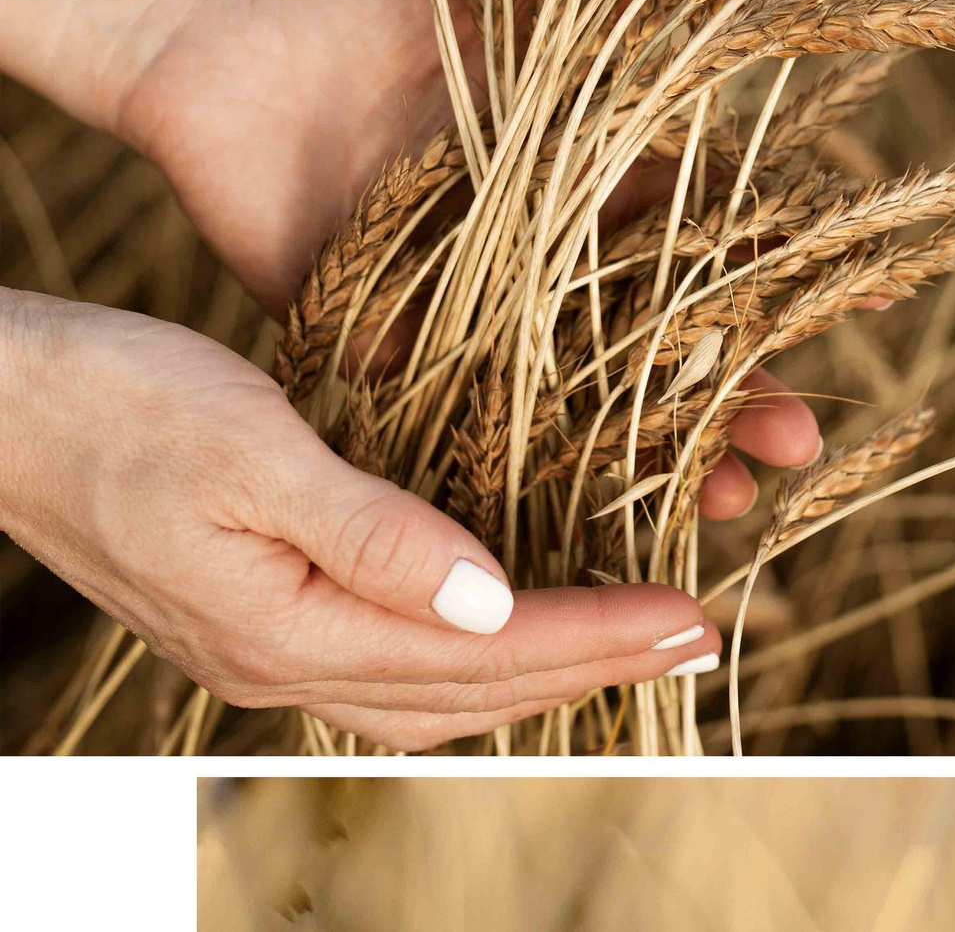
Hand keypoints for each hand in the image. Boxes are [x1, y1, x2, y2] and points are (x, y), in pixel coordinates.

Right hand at [0, 293, 725, 750]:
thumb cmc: (112, 401)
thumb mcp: (250, 449)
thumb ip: (371, 532)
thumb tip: (489, 599)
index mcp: (288, 629)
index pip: (486, 653)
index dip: (599, 637)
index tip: (695, 616)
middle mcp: (281, 662)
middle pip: (475, 693)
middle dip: (596, 666)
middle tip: (701, 637)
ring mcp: (264, 648)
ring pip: (436, 692)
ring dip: (546, 668)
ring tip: (637, 636)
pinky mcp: (257, 615)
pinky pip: (394, 662)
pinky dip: (477, 651)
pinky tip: (519, 615)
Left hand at [111, 0, 820, 517]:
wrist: (209, 28)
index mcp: (583, 175)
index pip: (705, 243)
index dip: (774, 284)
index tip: (861, 306)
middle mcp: (536, 253)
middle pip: (657, 342)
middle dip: (730, 399)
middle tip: (792, 452)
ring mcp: (462, 304)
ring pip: (571, 400)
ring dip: (643, 455)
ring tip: (714, 505)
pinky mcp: (371, 340)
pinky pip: (443, 419)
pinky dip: (500, 471)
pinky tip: (565, 518)